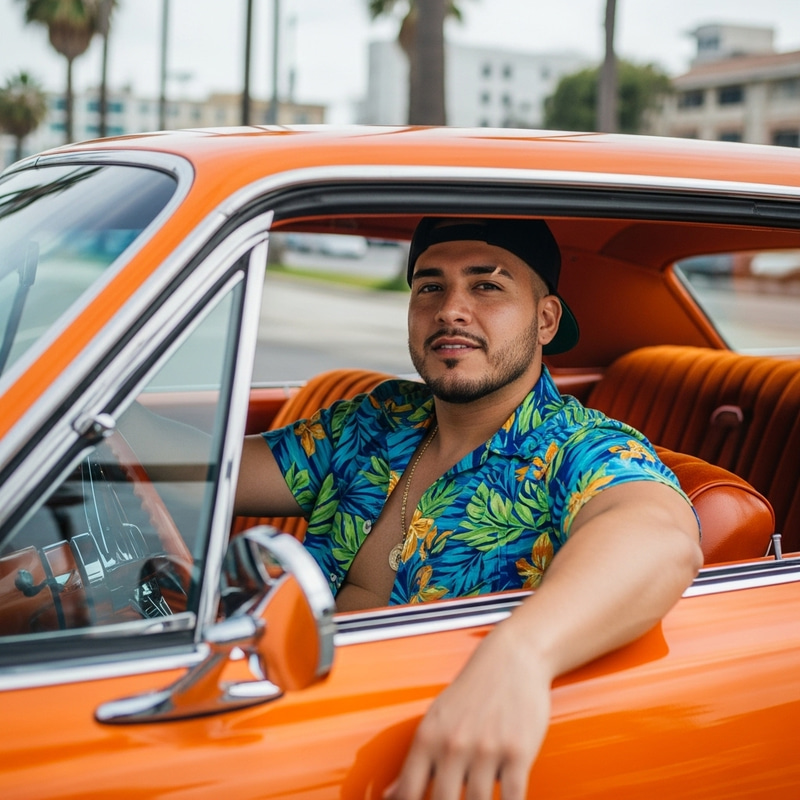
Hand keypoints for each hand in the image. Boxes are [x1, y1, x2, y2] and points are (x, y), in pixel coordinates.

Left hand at [385, 624, 550, 799]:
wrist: (512, 657)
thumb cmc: (473, 689)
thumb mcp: (436, 719)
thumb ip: (416, 761)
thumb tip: (390, 795)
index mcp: (428, 736)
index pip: (408, 792)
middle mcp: (453, 744)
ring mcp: (486, 749)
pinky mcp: (518, 752)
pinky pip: (512, 799)